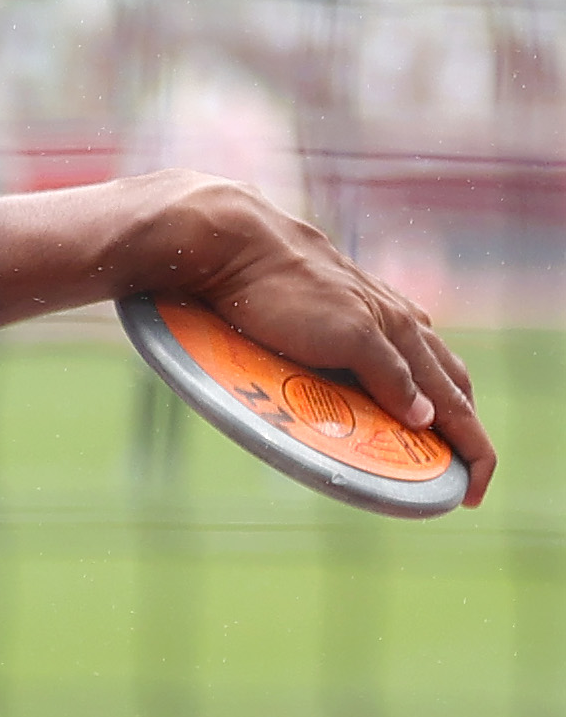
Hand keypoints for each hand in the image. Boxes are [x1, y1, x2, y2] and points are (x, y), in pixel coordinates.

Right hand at [148, 172, 495, 506]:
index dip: (458, 412)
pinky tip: (420, 425)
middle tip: (474, 469)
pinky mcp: (358, 330)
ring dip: (458, 425)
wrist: (242, 248)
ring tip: (464, 463)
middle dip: (471, 430)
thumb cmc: (268, 284)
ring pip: (442, 381)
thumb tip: (365, 389)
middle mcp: (398, 322)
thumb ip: (345, 351)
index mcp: (391, 319)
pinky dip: (415, 402)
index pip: (442, 370)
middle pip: (456, 381)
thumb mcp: (319, 322)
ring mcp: (382, 325)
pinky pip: (399, 373)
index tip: (462, 452)